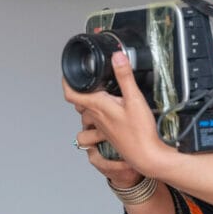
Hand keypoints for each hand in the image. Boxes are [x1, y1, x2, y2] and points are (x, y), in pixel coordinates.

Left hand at [64, 51, 173, 179]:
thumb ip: (125, 77)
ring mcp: (102, 127)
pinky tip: (112, 109)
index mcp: (98, 106)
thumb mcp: (135, 99)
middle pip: (79, 100)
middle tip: (89, 77)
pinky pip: (97, 122)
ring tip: (98, 91)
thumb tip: (117, 56)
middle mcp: (96, 117)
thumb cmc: (140, 133)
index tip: (68, 73)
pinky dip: (99, 113)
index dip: (66, 81)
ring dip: (88, 102)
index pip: (71, 94)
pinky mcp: (109, 134)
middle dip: (81, 88)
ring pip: (86, 112)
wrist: (147, 156)